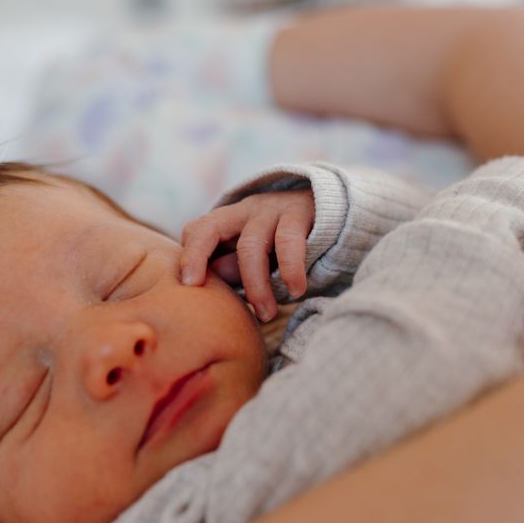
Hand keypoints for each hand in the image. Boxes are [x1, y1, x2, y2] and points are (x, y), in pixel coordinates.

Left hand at [179, 190, 314, 322]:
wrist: (335, 208)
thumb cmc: (288, 242)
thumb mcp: (257, 256)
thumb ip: (234, 269)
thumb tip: (208, 284)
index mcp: (230, 220)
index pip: (198, 230)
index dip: (188, 255)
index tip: (188, 285)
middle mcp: (245, 211)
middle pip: (209, 228)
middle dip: (197, 256)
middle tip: (196, 287)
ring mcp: (272, 209)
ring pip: (251, 245)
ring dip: (256, 284)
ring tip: (266, 314)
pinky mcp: (300, 213)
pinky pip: (289, 242)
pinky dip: (290, 269)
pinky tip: (296, 290)